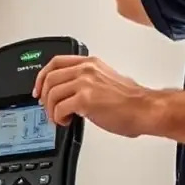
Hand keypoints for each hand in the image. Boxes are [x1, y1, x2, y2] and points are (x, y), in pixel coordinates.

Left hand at [32, 55, 152, 136]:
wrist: (145, 109)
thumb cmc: (131, 101)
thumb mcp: (106, 80)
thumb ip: (88, 81)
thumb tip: (72, 94)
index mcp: (90, 63)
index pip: (56, 62)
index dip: (42, 76)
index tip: (39, 89)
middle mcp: (86, 69)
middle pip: (50, 77)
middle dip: (44, 96)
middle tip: (47, 108)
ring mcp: (85, 83)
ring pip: (52, 93)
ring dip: (50, 109)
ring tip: (58, 118)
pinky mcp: (85, 100)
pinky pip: (59, 108)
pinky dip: (58, 118)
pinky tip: (66, 121)